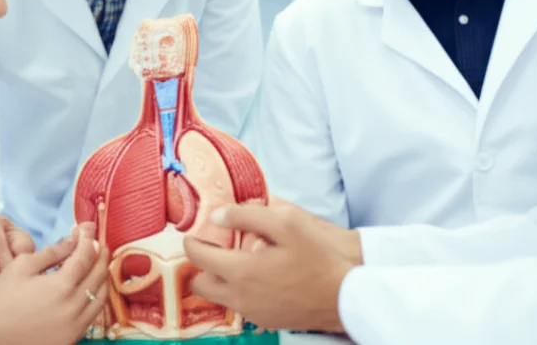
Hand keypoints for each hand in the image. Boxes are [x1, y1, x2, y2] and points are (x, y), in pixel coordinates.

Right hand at [0, 223, 109, 344]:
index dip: (88, 238)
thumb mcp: (23, 266)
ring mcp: (75, 326)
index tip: (88, 227)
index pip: (85, 256)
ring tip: (97, 262)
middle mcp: (73, 307)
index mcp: (61, 286)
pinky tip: (89, 287)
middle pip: (99, 275)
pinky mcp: (72, 338)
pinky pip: (93, 314)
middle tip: (97, 242)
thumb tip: (74, 239)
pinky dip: (96, 297)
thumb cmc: (1, 298)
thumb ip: (53, 252)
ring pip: (101, 296)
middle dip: (100, 254)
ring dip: (102, 276)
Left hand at [183, 198, 358, 332]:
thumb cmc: (317, 256)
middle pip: (199, 283)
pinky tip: (254, 275)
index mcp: (240, 271)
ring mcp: (251, 312)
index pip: (197, 256)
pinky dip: (235, 291)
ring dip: (216, 278)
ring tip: (232, 259)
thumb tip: (216, 216)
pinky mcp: (264, 321)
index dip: (192, 240)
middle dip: (200, 264)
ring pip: (217, 297)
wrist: (345, 296)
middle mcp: (239, 296)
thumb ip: (246, 215)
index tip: (196, 230)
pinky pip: (237, 305)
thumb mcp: (286, 223)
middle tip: (212, 247)